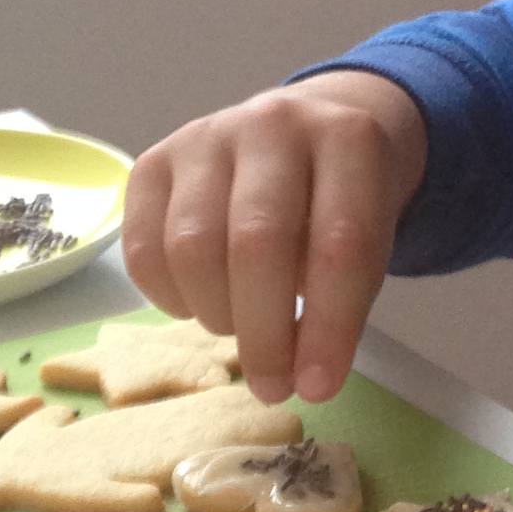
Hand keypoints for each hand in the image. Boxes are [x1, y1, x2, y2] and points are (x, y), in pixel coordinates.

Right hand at [121, 73, 428, 405]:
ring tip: (240, 331)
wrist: (305, 132)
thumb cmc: (339, 202)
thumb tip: (302, 379)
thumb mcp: (369, 238)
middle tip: (273, 385)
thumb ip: (342, 298)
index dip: (330, 325)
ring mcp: (207, 136)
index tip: (318, 387)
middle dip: (264, 333)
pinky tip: (199, 304)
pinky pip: (142, 248)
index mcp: (350, 139)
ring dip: (217, 314)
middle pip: (258, 243)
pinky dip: (168, 297)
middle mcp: (275, 123)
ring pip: (192, 247)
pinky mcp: (154, 160)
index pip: (342, 242)